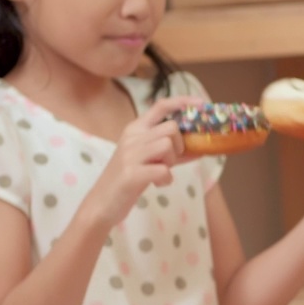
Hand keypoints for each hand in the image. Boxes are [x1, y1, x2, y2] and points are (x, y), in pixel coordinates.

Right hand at [84, 96, 202, 228]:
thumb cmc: (129, 178)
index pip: (161, 106)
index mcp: (135, 129)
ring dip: (171, 162)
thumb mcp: (149, 159)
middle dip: (179, 145)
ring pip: (168, 145)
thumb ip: (172, 152)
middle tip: (170, 161)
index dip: (183, 102)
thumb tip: (200, 148)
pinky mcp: (131, 174)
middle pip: (171, 127)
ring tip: (160, 173)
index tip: (201, 103)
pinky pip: (163, 170)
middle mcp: (131, 137)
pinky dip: (166, 179)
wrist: (102, 202)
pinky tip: (157, 184)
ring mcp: (130, 154)